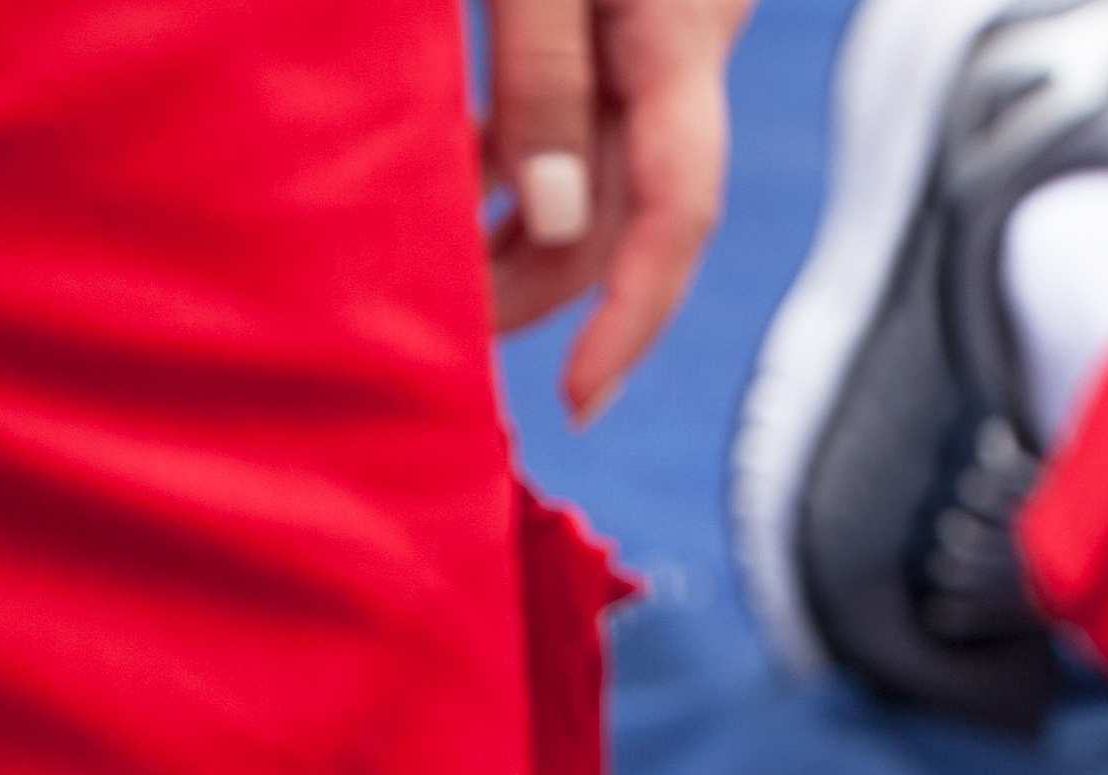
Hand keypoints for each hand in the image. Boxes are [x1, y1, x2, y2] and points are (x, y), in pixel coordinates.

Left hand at [482, 0, 755, 419]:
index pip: (678, 212)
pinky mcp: (612, 14)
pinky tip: (441, 192)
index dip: (630, 321)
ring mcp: (644, 33)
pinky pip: (564, 115)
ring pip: (591, 174)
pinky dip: (504, 167)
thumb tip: (555, 216)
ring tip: (429, 279)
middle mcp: (675, 48)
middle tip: (443, 336)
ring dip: (513, 237)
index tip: (576, 402)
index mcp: (678, 35)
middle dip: (536, 290)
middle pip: (622, 211)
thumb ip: (543, 73)